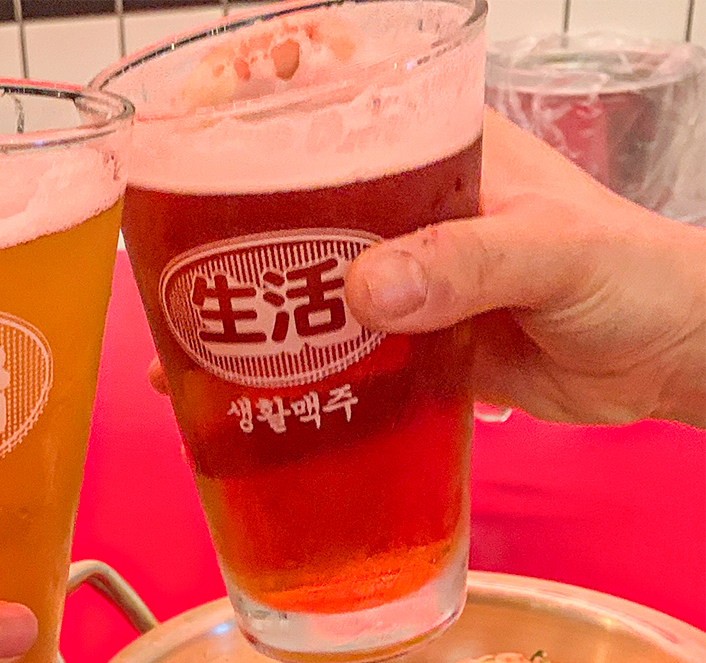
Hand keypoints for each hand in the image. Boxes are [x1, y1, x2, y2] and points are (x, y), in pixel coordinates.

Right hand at [144, 112, 705, 426]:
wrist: (668, 363)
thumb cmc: (638, 277)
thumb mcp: (557, 252)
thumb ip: (468, 263)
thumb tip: (363, 288)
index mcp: (441, 150)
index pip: (339, 100)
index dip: (261, 105)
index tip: (194, 127)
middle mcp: (408, 208)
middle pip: (294, 204)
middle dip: (224, 231)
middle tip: (162, 266)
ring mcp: (403, 281)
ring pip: (300, 289)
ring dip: (242, 320)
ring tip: (174, 350)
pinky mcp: (406, 349)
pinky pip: (329, 359)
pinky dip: (283, 381)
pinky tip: (235, 406)